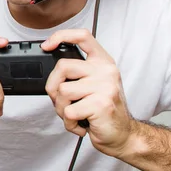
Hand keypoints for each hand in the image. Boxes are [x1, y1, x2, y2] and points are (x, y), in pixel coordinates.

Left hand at [42, 29, 134, 156]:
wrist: (123, 135)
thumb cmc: (103, 110)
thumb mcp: (93, 84)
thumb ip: (77, 72)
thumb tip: (50, 68)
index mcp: (102, 62)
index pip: (82, 36)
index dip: (61, 36)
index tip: (46, 46)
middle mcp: (105, 71)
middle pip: (62, 66)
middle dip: (52, 87)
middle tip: (62, 101)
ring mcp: (105, 87)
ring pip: (62, 90)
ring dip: (61, 108)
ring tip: (74, 114)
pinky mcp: (101, 104)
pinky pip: (69, 111)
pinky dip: (69, 122)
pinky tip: (80, 124)